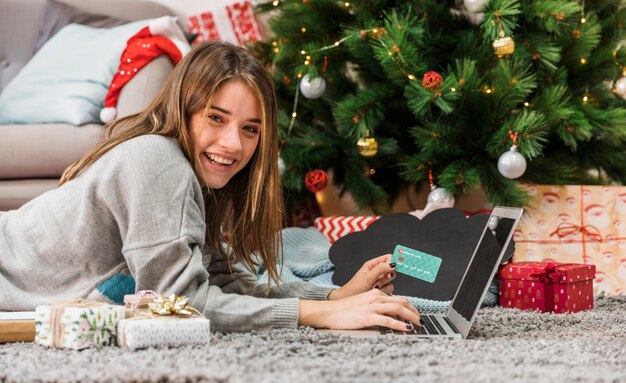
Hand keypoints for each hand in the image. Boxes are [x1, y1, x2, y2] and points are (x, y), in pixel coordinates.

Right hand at [299, 289, 420, 331]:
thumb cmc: (343, 310)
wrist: (329, 311)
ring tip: (418, 324)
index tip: (415, 314)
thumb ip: (375, 306)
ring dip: (412, 317)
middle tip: (421, 320)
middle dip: (415, 311)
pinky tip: (406, 329)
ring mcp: (372, 307)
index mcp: (375, 293)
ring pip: (398, 309)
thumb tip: (387, 314)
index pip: (398, 298)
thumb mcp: (363, 303)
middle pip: (402, 301)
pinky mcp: (368, 317)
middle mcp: (376, 297)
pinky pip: (388, 320)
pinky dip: (400, 325)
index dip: (410, 307)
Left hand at [328, 254, 396, 299]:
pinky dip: (384, 292)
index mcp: (373, 265)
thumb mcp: (367, 277)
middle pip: (392, 269)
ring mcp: (380, 282)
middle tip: (380, 280)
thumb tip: (392, 264)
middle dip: (387, 276)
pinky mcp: (382, 291)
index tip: (395, 267)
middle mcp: (377, 272)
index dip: (393, 261)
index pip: (388, 258)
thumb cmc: (354, 288)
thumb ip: (380, 269)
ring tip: (374, 287)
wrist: (350, 300)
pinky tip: (375, 293)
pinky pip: (389, 290)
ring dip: (383, 285)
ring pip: (391, 281)